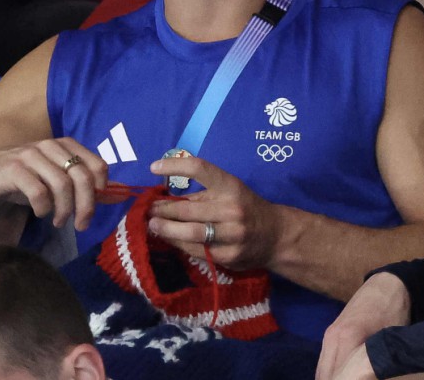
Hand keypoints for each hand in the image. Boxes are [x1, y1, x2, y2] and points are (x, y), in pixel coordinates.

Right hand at [0, 137, 108, 229]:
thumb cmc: (24, 179)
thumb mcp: (55, 180)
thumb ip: (82, 185)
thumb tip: (118, 194)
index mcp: (65, 145)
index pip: (96, 164)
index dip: (101, 188)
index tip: (96, 205)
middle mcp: (50, 146)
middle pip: (82, 176)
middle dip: (86, 205)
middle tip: (81, 224)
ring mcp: (31, 156)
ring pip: (62, 184)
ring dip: (64, 209)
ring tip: (58, 221)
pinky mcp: (13, 169)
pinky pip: (38, 191)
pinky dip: (43, 207)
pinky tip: (40, 213)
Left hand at [147, 156, 281, 269]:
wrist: (275, 236)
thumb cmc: (245, 206)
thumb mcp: (228, 191)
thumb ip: (200, 194)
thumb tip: (163, 200)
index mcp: (230, 186)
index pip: (199, 169)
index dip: (174, 166)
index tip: (154, 167)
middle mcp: (231, 209)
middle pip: (187, 209)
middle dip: (163, 210)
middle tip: (148, 210)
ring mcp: (231, 235)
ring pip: (189, 233)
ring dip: (166, 229)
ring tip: (153, 225)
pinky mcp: (228, 256)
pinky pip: (196, 251)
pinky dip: (179, 244)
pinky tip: (170, 239)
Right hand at [316, 273, 409, 379]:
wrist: (387, 285)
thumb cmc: (392, 312)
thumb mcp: (389, 341)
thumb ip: (377, 363)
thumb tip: (371, 375)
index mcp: (346, 339)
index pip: (336, 376)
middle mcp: (332, 338)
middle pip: (324, 375)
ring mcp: (330, 335)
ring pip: (322, 369)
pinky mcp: (332, 333)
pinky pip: (325, 360)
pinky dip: (331, 373)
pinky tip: (343, 379)